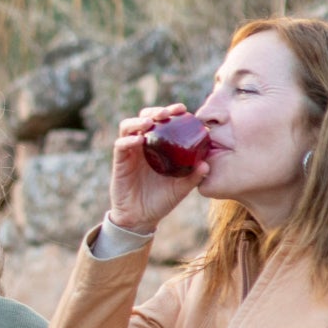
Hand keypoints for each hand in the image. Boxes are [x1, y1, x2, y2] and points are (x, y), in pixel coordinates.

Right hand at [105, 104, 202, 233]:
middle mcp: (143, 145)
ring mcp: (130, 152)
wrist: (141, 218)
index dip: (170, 112)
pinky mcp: (119, 162)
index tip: (182, 109)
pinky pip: (121, 145)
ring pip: (128, 127)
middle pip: (144, 118)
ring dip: (138, 121)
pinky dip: (128, 140)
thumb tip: (207, 165)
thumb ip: (193, 176)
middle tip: (166, 113)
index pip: (162, 122)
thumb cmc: (162, 200)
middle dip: (154, 111)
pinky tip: (138, 140)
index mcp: (158, 146)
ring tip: (150, 123)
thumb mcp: (181, 188)